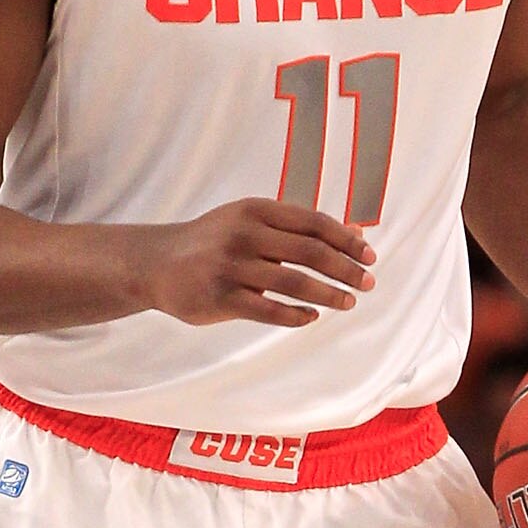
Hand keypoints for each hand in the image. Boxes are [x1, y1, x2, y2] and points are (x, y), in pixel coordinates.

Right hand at [132, 199, 374, 328]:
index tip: (370, 256)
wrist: (157, 262)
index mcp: (256, 210)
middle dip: (346, 269)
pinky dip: (297, 316)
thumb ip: (295, 227)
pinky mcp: (221, 298)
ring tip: (347, 302)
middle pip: (311, 252)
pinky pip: (270, 310)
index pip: (314, 223)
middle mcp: (245, 234)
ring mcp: (232, 266)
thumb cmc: (214, 241)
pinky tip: (312, 317)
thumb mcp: (250, 221)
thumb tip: (352, 233)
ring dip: (329, 294)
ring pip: (295, 283)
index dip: (347, 240)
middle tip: (368, 284)